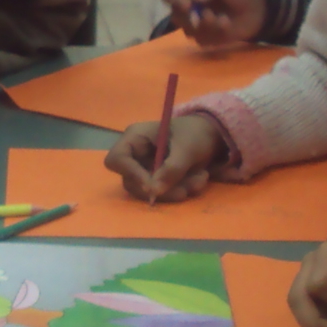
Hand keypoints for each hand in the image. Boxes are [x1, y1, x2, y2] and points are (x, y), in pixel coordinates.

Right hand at [102, 114, 227, 202]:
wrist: (210, 135)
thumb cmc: (195, 133)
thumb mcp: (188, 147)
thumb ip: (172, 169)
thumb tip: (154, 192)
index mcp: (135, 138)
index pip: (117, 159)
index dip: (130, 174)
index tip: (152, 187)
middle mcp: (135, 155)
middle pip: (131, 182)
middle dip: (160, 189)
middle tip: (185, 191)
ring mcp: (144, 169)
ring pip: (148, 192)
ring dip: (174, 191)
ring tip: (200, 180)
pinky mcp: (156, 180)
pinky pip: (161, 193)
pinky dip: (180, 190)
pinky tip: (198, 180)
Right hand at [158, 0, 268, 47]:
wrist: (259, 6)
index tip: (188, 4)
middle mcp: (187, 6)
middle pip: (175, 16)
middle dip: (191, 19)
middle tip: (208, 16)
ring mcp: (196, 24)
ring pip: (189, 32)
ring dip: (208, 27)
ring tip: (224, 19)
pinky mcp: (206, 38)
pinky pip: (203, 41)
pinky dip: (216, 35)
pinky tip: (227, 25)